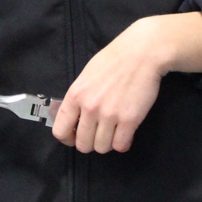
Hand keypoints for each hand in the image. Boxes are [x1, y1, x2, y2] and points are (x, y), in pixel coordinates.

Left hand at [52, 12, 201, 153]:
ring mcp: (110, 115)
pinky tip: (125, 134)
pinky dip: (123, 143)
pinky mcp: (130, 120)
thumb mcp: (86, 76)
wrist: (141, 53)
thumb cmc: (113, 60)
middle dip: (90, 143)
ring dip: (107, 143)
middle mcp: (90, 108)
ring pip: (102, 148)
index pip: (60, 131)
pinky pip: (121, 146)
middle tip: (98, 135)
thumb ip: (79, 98)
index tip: (75, 138)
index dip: (68, 139)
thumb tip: (75, 119)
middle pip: (83, 144)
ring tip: (113, 132)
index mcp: (75, 95)